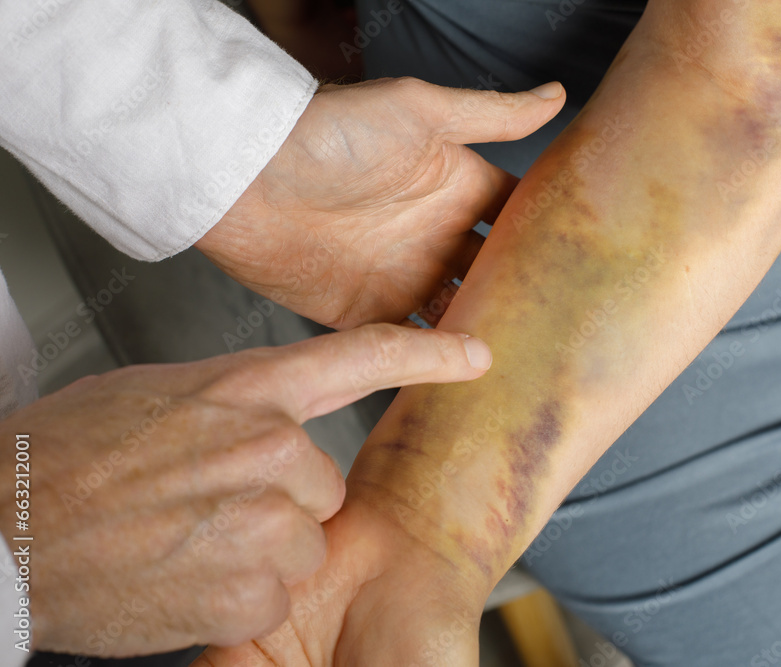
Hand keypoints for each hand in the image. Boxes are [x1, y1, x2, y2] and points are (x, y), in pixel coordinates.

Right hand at [0, 324, 491, 656]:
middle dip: (281, 502)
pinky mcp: (252, 582)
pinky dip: (238, 591)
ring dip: (258, 550)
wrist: (4, 524)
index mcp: (245, 389)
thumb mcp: (158, 398)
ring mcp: (262, 514)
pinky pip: (277, 588)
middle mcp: (268, 444)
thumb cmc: (65, 458)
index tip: (473, 355)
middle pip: (326, 484)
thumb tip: (264, 425)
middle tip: (204, 505)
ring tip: (184, 540)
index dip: (427, 354)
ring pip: (304, 541)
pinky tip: (183, 574)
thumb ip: (232, 409)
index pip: (361, 357)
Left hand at [195, 76, 564, 328]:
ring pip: (462, 313)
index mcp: (455, 186)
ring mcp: (404, 276)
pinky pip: (413, 344)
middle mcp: (436, 234)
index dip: (551, 236)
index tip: (594, 263)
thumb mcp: (419, 112)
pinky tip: (472, 379)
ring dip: (489, 333)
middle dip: (528, 297)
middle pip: (496, 273)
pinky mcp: (367, 314)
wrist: (247, 178)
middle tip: (573, 329)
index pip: (517, 215)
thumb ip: (491, 114)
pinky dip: (439, 361)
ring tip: (534, 363)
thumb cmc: (330, 132)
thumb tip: (560, 94)